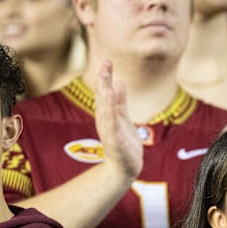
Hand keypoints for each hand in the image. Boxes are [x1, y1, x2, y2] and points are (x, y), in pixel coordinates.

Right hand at [95, 60, 143, 183]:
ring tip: (108, 86)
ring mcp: (109, 132)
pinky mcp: (115, 143)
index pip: (104, 91)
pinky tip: (112, 112)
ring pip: (107, 113)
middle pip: (102, 98)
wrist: (124, 167)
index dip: (105, 76)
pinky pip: (113, 131)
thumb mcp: (122, 117)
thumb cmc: (123, 142)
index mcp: (106, 113)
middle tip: (105, 65)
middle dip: (103, 82)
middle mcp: (105, 120)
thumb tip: (117, 82)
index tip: (107, 61)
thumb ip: (120, 101)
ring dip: (107, 100)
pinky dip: (112, 121)